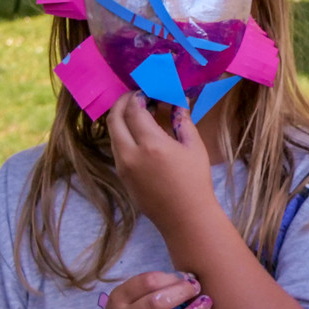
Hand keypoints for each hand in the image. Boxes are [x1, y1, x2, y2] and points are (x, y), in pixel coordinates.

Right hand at [90, 270, 213, 308]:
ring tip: (206, 304)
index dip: (171, 277)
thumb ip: (148, 288)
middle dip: (182, 292)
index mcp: (119, 301)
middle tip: (197, 288)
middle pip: (157, 304)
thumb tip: (187, 278)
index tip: (186, 278)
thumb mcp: (124, 299)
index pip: (147, 282)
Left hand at [105, 93, 215, 237]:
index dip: (138, 96)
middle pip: (114, 119)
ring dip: (121, 119)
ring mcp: (123, 167)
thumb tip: (176, 99)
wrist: (185, 217)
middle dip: (122, 103)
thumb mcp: (194, 147)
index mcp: (151, 144)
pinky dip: (122, 135)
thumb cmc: (195, 181)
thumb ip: (182, 120)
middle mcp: (131, 154)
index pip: (134, 110)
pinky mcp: (122, 177)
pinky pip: (117, 149)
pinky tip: (138, 135)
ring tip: (137, 114)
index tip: (147, 91)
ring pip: (112, 134)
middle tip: (135, 97)